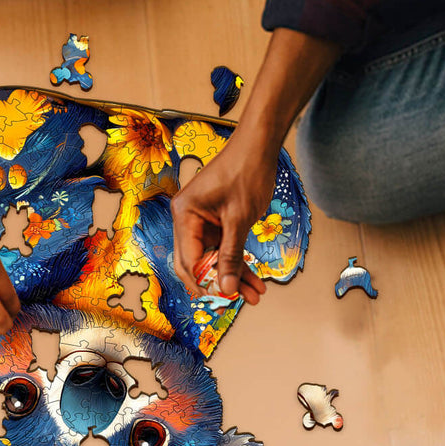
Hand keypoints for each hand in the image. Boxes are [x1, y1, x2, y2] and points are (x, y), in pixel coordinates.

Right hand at [171, 129, 273, 304]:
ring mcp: (201, 220)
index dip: (205, 282)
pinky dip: (238, 262)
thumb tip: (226, 288)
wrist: (260, 146)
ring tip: (256, 294)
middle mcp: (187, 219)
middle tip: (240, 299)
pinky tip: (254, 280)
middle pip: (197, 263)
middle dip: (219, 282)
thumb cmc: (246, 172)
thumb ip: (231, 255)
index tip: (227, 298)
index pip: (188, 260)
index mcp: (184, 214)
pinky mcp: (216, 221)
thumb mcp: (239, 218)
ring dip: (233, 276)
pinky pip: (224, 248)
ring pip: (213, 259)